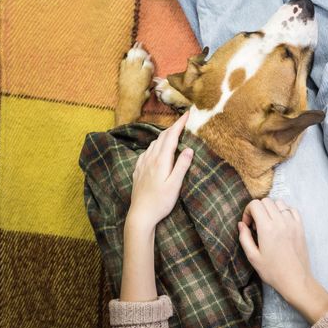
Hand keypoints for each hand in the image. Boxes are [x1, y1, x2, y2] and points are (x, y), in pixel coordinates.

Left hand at [120, 111, 192, 301]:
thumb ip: (182, 166)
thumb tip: (189, 149)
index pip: (171, 136)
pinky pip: (147, 152)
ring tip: (173, 134)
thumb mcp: (175, 185)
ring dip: (164, 136)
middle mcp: (150, 159)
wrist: (140, 214)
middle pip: (162, 137)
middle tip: (182, 121)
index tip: (187, 113)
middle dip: (173, 127)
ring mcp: (142, 164)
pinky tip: (156, 150)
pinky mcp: (138, 170)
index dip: (179, 124)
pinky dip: (155, 145)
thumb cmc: (160, 202)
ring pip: (153, 144)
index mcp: (161, 160)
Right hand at [237, 198, 327, 323]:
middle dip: (257, 209)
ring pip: (279, 202)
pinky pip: (292, 209)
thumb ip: (244, 238)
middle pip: (266, 201)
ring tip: (268, 223)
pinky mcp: (300, 227)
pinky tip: (280, 222)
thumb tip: (241, 224)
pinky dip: (284, 211)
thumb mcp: (252, 257)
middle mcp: (281, 222)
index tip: (248, 225)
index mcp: (267, 228)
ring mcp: (292, 223)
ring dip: (270, 208)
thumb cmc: (273, 271)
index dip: (248, 211)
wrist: (296, 280)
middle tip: (256, 225)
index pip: (255, 204)